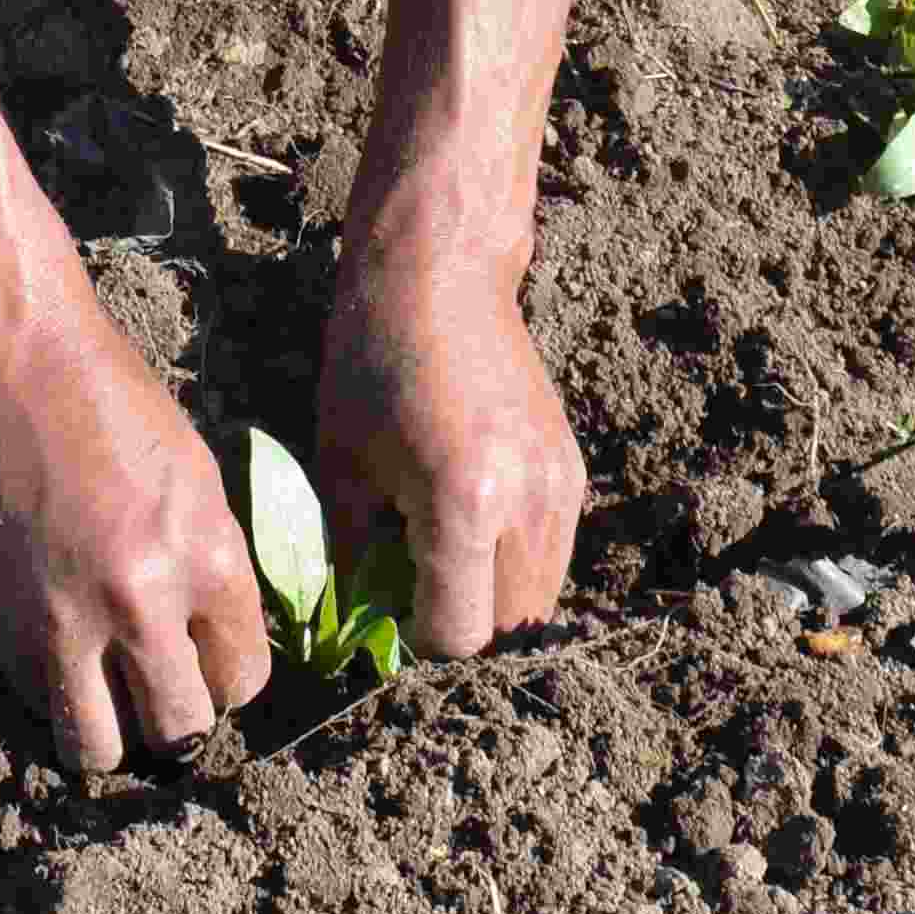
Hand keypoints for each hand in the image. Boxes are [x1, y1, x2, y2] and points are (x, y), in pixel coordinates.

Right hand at [0, 294, 268, 772]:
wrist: (13, 363)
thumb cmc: (113, 405)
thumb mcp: (198, 481)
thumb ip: (211, 568)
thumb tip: (216, 645)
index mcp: (209, 559)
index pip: (242, 680)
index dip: (224, 679)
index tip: (203, 663)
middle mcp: (144, 602)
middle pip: (180, 729)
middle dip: (173, 716)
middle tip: (155, 686)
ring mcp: (66, 621)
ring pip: (100, 750)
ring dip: (108, 732)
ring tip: (101, 692)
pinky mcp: (2, 624)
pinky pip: (39, 704)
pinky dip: (51, 693)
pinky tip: (53, 646)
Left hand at [315, 238, 585, 659]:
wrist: (442, 277)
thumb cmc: (374, 361)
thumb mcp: (341, 466)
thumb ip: (349, 560)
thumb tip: (352, 627)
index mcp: (465, 506)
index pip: (458, 634)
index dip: (413, 637)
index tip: (384, 607)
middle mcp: (528, 504)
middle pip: (507, 629)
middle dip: (459, 623)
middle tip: (411, 587)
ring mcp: (561, 487)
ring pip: (539, 600)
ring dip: (492, 598)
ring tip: (442, 555)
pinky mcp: (573, 471)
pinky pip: (552, 556)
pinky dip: (514, 564)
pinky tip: (471, 524)